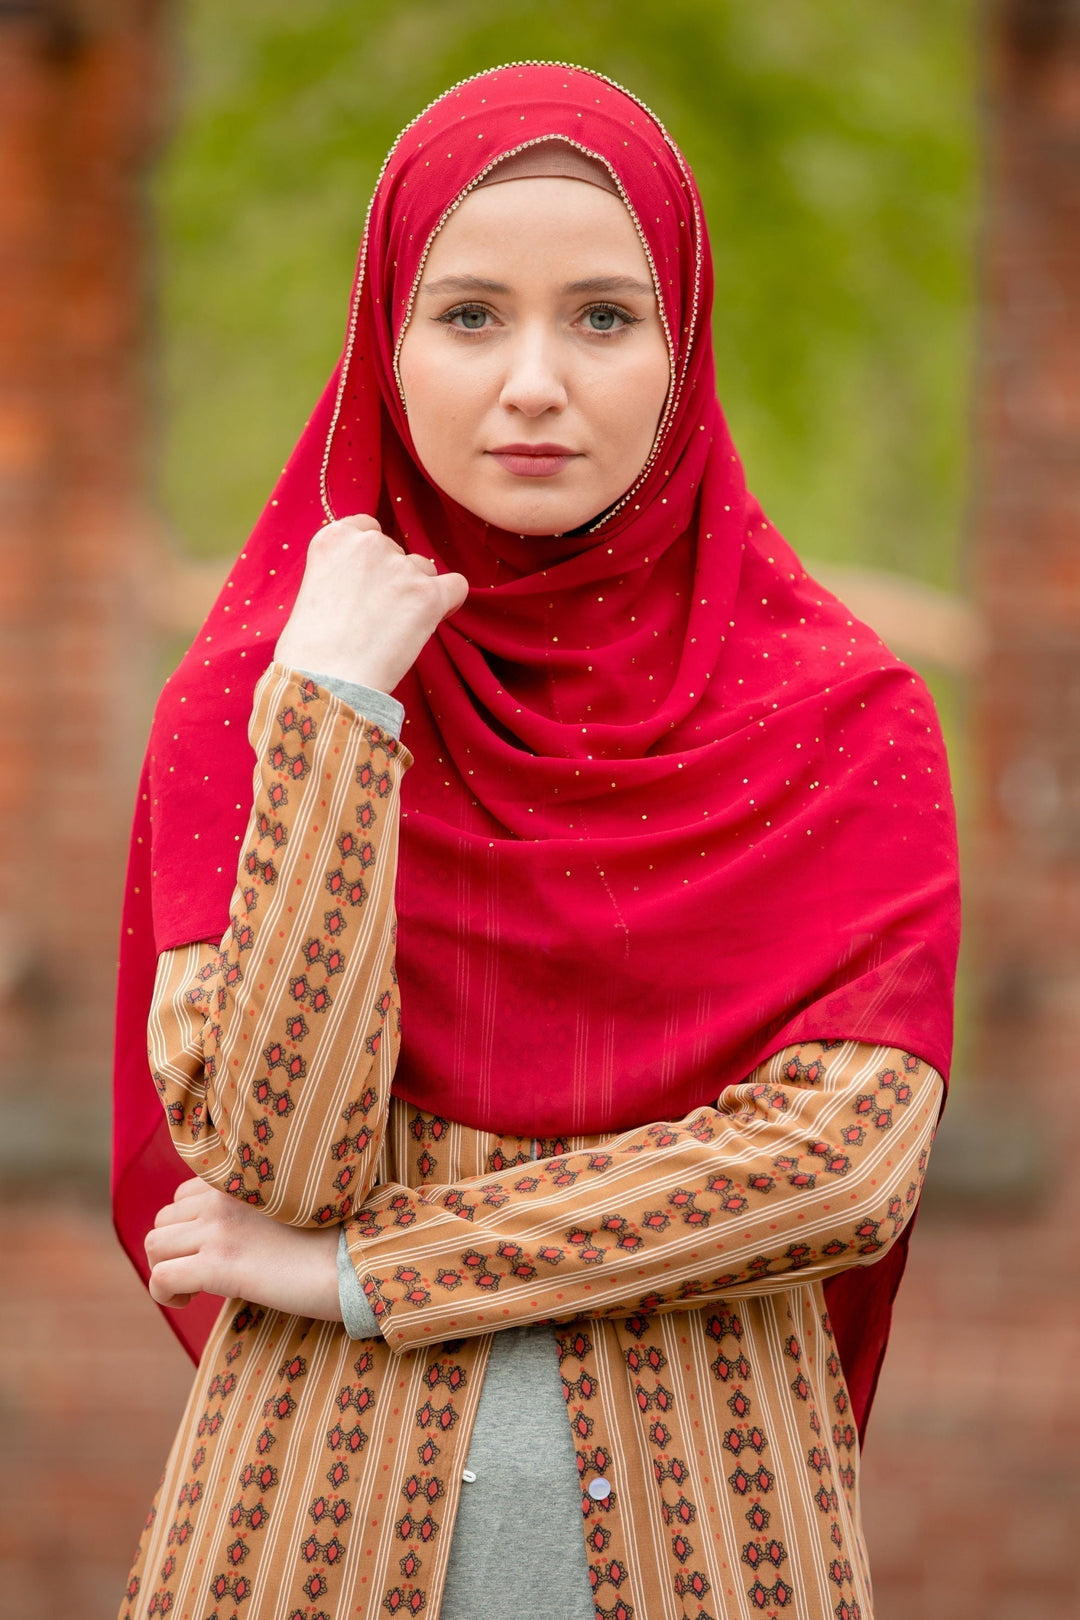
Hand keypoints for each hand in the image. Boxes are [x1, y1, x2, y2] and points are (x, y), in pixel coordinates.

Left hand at [145, 1176, 341, 1319]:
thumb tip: (232, 1232)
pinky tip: (191, 1300)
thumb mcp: (289, 1206)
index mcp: (241, 1179)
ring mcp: (218, 1230)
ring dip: (167, 1268)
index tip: (211, 1249)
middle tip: (202, 1273)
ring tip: (195, 1288)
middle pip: (163, 1219)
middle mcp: (223, 1198)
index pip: (183, 1194)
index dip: (189, 1226)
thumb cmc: (334, 1239)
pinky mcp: (218, 1265)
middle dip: (175, 1249)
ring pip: (155, 1245)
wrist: (354, 1262)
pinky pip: (160, 1277)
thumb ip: (254, 1207)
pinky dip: (165, 1293)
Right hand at [274, 514, 468, 691]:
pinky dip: (448, 603)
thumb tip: (374, 582)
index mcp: (334, 538)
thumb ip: (345, 572)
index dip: (373, 561)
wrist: (325, 681)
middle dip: (393, 580)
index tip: (367, 587)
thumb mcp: (315, 590)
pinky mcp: (428, 594)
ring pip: (425, 570)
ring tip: (392, 630)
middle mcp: (369, 543)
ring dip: (415, 594)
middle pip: (398, 552)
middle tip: (374, 620)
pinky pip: (456, 586)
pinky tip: (428, 623)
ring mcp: (401, 567)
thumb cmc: (312, 650)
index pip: (368, 529)